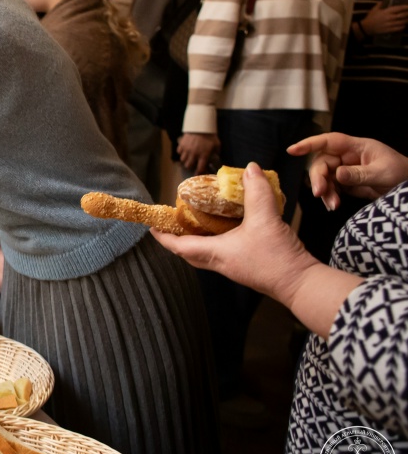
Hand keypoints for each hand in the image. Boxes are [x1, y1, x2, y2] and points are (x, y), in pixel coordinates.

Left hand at [152, 163, 315, 302]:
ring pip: (207, 254)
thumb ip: (257, 193)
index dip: (163, 237)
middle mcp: (220, 263)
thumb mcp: (266, 219)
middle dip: (178, 239)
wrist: (302, 284)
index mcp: (215, 254)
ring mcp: (234, 267)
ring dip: (198, 239)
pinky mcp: (248, 267)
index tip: (152, 226)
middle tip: (173, 222)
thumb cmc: (277, 257)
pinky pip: (224, 253)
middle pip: (189, 253)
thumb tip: (249, 169)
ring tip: (197, 220)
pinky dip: (218, 240)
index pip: (179, 247)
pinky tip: (229, 227)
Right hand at [177, 132, 218, 173]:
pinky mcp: (182, 144)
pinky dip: (181, 153)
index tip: (198, 173)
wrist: (201, 125)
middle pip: (188, 166)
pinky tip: (185, 151)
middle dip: (190, 167)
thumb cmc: (210, 136)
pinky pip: (179, 152)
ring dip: (185, 160)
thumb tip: (216, 157)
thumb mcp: (217, 145)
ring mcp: (186, 149)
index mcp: (203, 156)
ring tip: (188, 158)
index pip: (200, 168)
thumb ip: (216, 152)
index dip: (199, 173)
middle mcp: (193, 154)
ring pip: (183, 160)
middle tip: (193, 164)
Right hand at [289, 132, 407, 208]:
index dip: (309, 144)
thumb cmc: (402, 174)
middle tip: (319, 193)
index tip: (292, 150)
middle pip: (323, 163)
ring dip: (325, 191)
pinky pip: (332, 189)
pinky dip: (330, 197)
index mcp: (357, 147)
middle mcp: (348, 157)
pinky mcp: (348, 184)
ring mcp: (347, 170)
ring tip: (332, 205)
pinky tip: (333, 206)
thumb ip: (359, 174)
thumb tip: (336, 174)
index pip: (329, 141)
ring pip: (325, 178)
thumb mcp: (383, 173)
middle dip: (318, 178)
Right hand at [358, 4, 407, 36]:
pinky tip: (404, 25)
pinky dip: (403, 26)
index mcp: (386, 11)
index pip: (399, 8)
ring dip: (407, 20)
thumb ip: (380, 4)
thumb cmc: (370, 17)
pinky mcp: (390, 30)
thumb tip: (384, 0)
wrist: (366, 28)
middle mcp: (390, 18)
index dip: (405, 7)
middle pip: (403, 15)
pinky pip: (399, 28)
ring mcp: (390, 24)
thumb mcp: (374, 9)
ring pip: (402, 22)